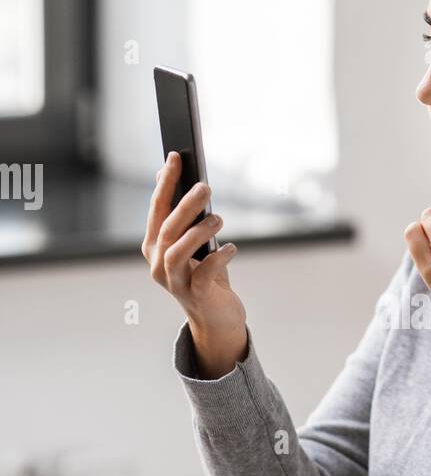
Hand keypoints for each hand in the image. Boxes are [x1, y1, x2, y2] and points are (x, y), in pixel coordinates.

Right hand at [142, 152, 247, 377]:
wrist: (216, 318)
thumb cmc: (206, 274)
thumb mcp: (192, 243)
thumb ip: (181, 214)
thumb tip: (168, 173)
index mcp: (154, 247)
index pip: (157, 209)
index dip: (166, 183)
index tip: (176, 157)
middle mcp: (158, 264)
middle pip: (168, 229)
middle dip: (186, 205)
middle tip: (206, 186)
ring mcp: (174, 283)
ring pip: (178, 251)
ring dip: (199, 231)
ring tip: (218, 219)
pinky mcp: (196, 296)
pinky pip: (204, 273)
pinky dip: (218, 258)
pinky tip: (231, 248)